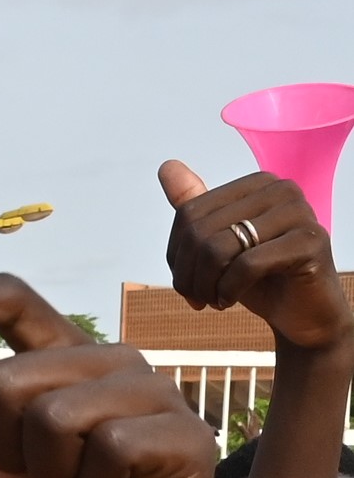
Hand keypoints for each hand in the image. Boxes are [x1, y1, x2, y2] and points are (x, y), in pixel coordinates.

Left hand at [161, 162, 350, 351]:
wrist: (300, 312)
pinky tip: (228, 301)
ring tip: (213, 300)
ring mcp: (300, 212)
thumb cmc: (258, 278)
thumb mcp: (217, 243)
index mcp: (257, 184)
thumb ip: (195, 207)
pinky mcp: (310, 241)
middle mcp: (281, 189)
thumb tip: (167, 166)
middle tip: (196, 298)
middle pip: (200, 232)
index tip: (185, 283)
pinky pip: (247, 265)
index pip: (189, 214)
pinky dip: (227, 290)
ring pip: (219, 248)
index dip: (177, 255)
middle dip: (188, 275)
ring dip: (206, 286)